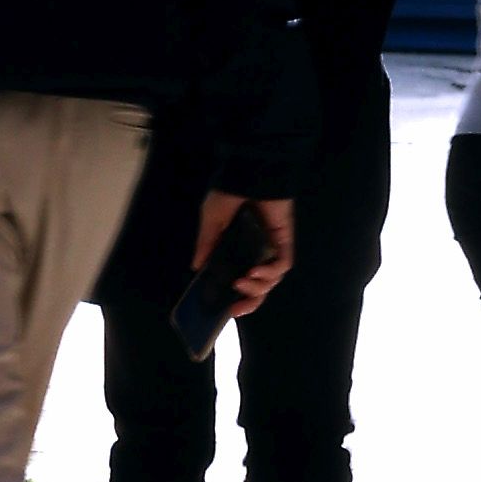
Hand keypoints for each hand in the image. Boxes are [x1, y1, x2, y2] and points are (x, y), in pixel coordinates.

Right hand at [195, 191, 293, 314]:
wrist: (248, 172)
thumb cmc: (229, 191)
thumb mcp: (212, 219)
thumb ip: (207, 243)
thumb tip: (196, 267)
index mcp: (242, 246)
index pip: (244, 278)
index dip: (239, 295)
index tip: (227, 309)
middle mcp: (259, 249)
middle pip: (261, 285)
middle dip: (251, 301)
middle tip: (236, 310)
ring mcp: (273, 245)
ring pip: (271, 279)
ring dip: (257, 287)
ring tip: (242, 283)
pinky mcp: (284, 239)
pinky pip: (282, 264)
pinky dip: (270, 273)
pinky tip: (255, 273)